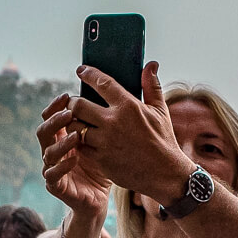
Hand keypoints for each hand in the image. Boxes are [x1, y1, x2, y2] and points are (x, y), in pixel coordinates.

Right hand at [36, 93, 111, 215]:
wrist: (100, 197)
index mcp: (62, 138)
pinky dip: (62, 166)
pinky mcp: (56, 186)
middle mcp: (53, 151)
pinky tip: (74, 159)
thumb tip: (113, 95)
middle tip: (70, 113)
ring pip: (48, 152)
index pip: (52, 117)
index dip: (55, 106)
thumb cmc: (103, 166)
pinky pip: (53, 174)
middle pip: (44, 131)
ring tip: (76, 135)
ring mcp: (52, 168)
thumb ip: (103, 122)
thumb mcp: (105, 141)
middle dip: (55, 121)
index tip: (67, 95)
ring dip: (61, 142)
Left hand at [67, 63, 192, 201]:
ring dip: (72, 123)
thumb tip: (151, 64)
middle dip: (73, 102)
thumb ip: (151, 86)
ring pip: (74, 126)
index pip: (102, 83)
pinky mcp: (100, 159)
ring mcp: (105, 142)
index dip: (89, 74)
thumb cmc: (163, 140)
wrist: (165, 173)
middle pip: (78, 105)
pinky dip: (78, 141)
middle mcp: (113, 122)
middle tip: (75, 103)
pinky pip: (79, 146)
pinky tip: (83, 139)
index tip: (82, 70)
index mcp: (129, 107)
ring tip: (77, 122)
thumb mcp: (160, 111)